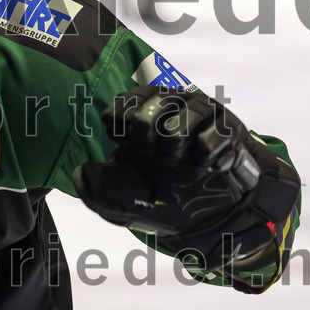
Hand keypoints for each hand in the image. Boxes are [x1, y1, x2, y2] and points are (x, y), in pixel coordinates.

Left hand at [74, 86, 260, 243]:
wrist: (213, 212)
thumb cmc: (163, 195)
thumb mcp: (125, 198)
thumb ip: (98, 189)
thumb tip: (79, 174)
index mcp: (142, 113)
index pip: (127, 99)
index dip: (120, 118)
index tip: (120, 138)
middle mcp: (173, 105)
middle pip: (157, 97)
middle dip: (148, 128)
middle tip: (151, 153)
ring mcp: (203, 113)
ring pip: (189, 112)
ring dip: (178, 143)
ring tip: (180, 162)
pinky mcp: (230, 128)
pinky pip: (215, 134)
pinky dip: (206, 156)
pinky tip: (205, 167)